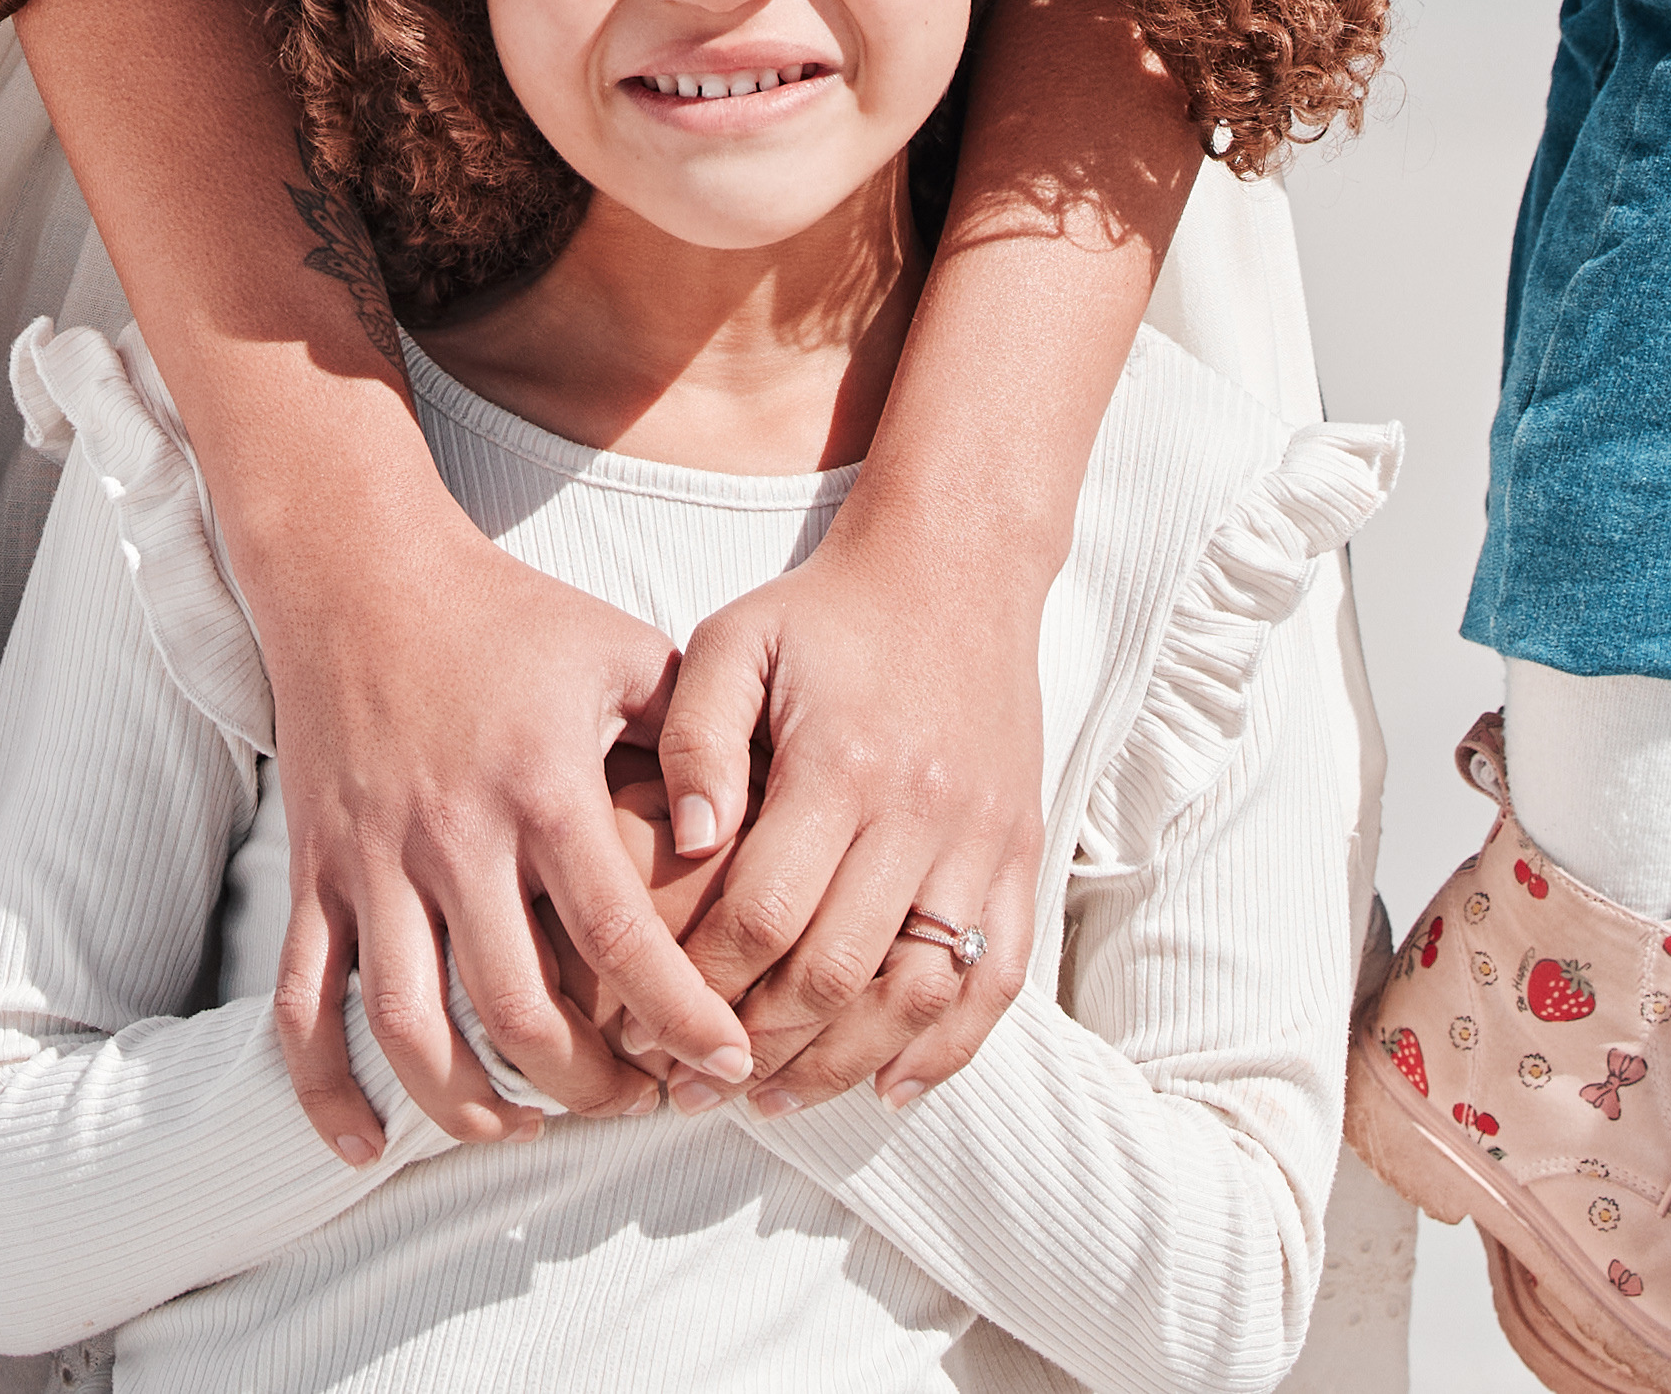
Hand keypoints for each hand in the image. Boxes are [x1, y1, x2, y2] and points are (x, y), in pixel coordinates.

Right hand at [229, 505, 734, 1161]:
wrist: (359, 573)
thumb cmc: (511, 616)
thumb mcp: (625, 653)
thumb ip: (695, 739)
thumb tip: (750, 839)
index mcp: (541, 786)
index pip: (620, 936)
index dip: (682, 1016)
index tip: (727, 1065)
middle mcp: (451, 835)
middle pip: (514, 1008)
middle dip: (585, 1085)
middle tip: (637, 1102)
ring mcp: (371, 860)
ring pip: (404, 1025)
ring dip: (466, 1103)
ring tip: (525, 1126)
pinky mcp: (311, 872)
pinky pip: (301, 1002)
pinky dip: (324, 1088)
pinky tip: (366, 1145)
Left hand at [643, 519, 1049, 1112]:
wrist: (957, 568)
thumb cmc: (824, 613)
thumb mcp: (734, 641)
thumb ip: (695, 737)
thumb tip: (689, 841)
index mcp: (841, 763)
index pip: (764, 913)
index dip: (703, 985)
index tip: (649, 1022)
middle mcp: (921, 812)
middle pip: (836, 971)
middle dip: (757, 1046)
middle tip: (695, 1089)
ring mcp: (981, 839)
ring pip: (918, 993)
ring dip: (843, 1065)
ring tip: (775, 1101)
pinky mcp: (1021, 853)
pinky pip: (997, 977)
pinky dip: (948, 1048)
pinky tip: (888, 1088)